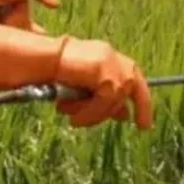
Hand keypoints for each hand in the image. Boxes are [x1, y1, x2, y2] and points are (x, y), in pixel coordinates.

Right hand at [0, 20, 152, 129]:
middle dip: (143, 107)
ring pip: (114, 99)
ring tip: (75, 120)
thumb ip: (104, 98)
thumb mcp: (84, 88)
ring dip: (95, 114)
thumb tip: (124, 115)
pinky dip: (90, 113)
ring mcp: (110, 63)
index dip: (142, 99)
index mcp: (108, 57)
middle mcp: (112, 57)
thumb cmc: (55, 74)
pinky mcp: (103, 73)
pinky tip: (75, 118)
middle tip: (143, 126)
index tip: (144, 120)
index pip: (134, 77)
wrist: (40, 61)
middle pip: (134, 86)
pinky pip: (104, 102)